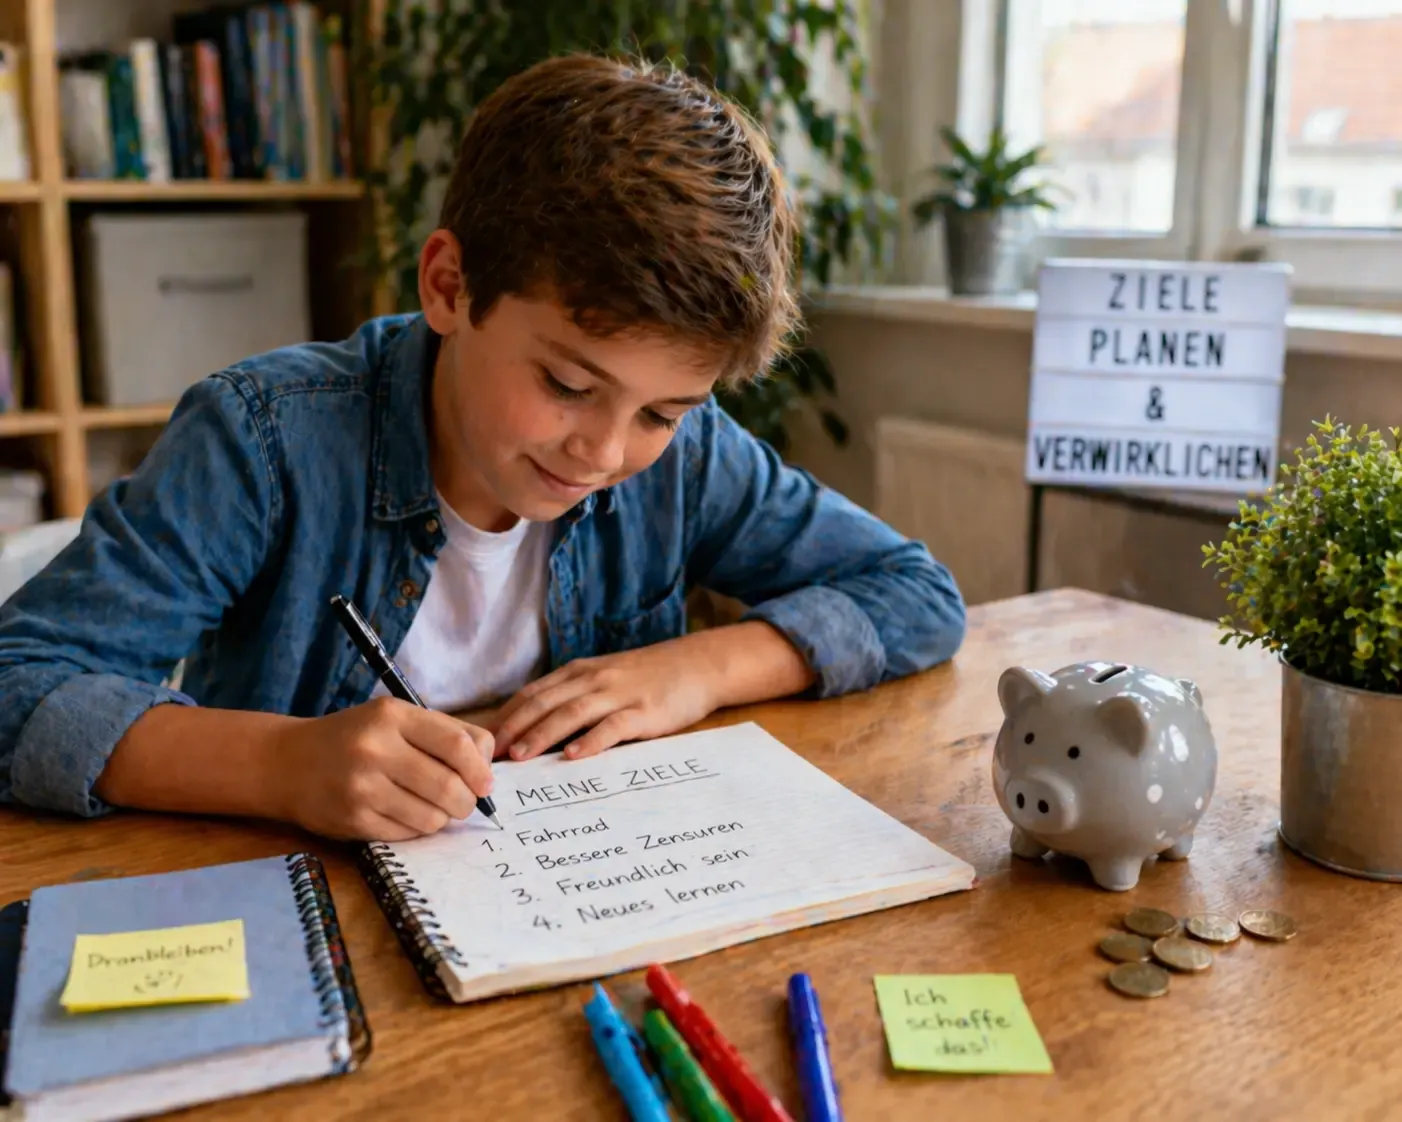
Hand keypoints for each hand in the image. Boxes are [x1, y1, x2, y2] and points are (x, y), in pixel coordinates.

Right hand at [273, 697, 495, 840]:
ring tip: (432, 808)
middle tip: (464, 803)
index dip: (480, 769)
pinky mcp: (353, 820)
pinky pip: (407, 834)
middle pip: (449, 786)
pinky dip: (416, 829)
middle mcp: (375, 749)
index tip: (486, 784)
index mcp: (392, 716)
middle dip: (466, 801)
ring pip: (431, 817)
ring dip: (442, 818)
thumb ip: (444, 734)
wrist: (286, 763)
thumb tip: (488, 767)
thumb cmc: (353, 738)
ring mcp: (362, 787)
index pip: (457, 745)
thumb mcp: (394, 719)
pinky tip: (404, 815)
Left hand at [493, 638, 723, 761]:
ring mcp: (618, 695)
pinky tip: (574, 756)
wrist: (696, 665)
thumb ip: (574, 699)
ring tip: (520, 756)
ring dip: (541, 735)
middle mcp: (592, 680)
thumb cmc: (647, 679)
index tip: (480, 743)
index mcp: (579, 674)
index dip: (504, 717)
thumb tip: (534, 732)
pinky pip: (612, 726)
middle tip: (486, 755)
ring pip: (571, 713)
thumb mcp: (604, 680)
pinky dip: (591, 741)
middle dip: (511, 728)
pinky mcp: (643, 711)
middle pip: (542, 703)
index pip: (531, 694)